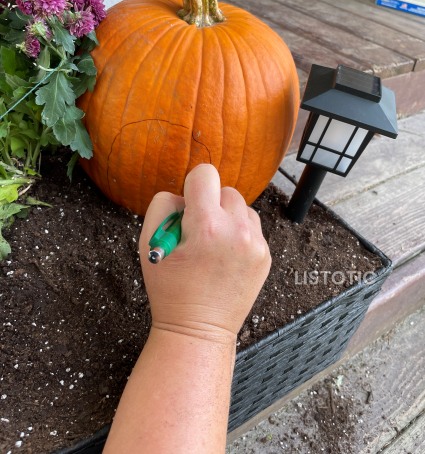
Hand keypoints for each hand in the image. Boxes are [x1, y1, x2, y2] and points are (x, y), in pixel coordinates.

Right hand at [139, 164, 270, 343]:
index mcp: (207, 226)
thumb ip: (162, 205)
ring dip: (227, 218)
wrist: (198, 330)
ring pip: (242, 207)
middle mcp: (238, 231)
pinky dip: (239, 234)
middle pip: (225, 190)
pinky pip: (252, 227)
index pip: (205, 174)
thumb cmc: (171, 289)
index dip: (192, 187)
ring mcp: (256, 244)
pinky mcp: (265, 256)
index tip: (188, 208)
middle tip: (198, 233)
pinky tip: (225, 256)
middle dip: (210, 205)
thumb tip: (184, 194)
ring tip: (213, 245)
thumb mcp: (148, 243)